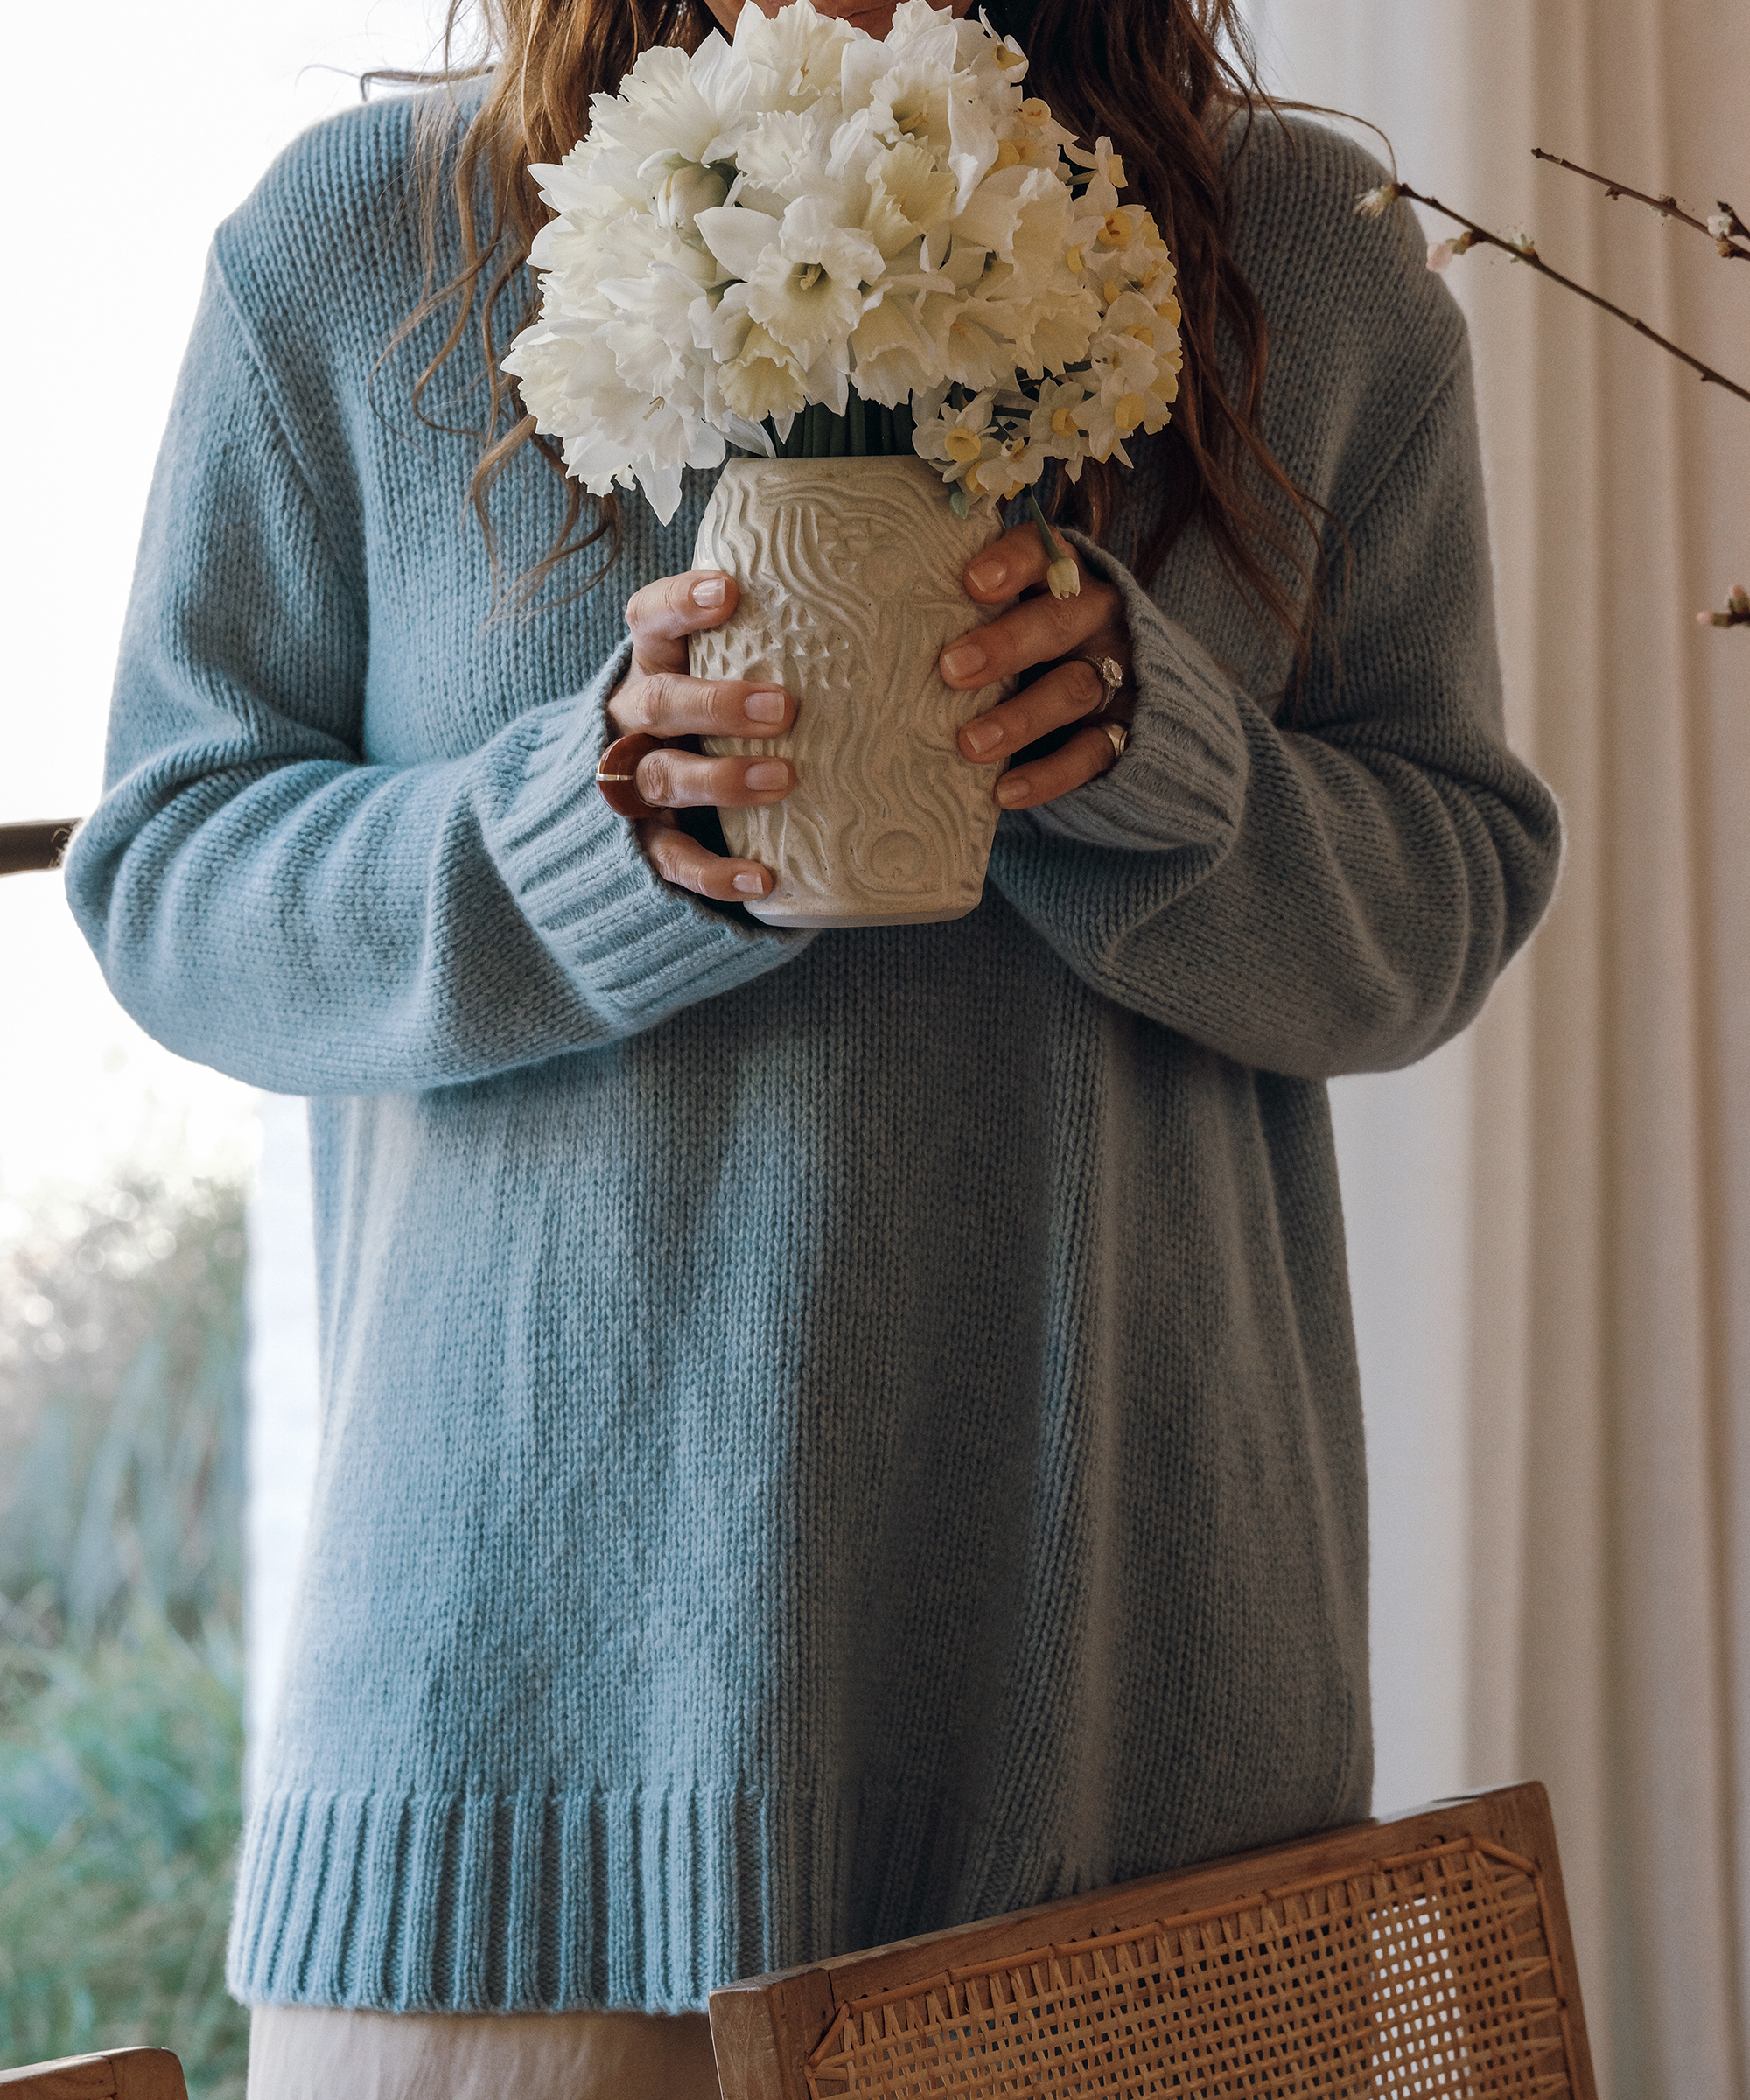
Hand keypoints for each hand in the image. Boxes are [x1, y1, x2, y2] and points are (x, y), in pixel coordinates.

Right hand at [606, 570, 796, 902]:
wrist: (665, 792)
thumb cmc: (729, 711)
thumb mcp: (737, 669)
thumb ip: (777, 646)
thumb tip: (894, 618)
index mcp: (657, 662)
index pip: (649, 619)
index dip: (680, 603)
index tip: (729, 592)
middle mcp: (636, 717)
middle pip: (658, 702)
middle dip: (716, 704)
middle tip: (782, 708)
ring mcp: (638, 779)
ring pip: (661, 777)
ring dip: (721, 780)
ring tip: (783, 780)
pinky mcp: (647, 841)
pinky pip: (673, 859)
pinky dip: (715, 872)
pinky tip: (763, 878)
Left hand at [939, 526, 1131, 808]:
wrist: (1122, 694)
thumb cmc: (1029, 646)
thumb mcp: (1011, 617)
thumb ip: (968, 613)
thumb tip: (877, 627)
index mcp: (1063, 577)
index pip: (1044, 554)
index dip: (1012, 564)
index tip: (970, 583)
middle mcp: (1095, 618)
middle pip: (1058, 621)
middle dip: (1006, 644)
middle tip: (950, 669)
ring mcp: (1115, 674)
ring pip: (1074, 689)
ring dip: (1020, 717)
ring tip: (969, 744)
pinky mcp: (1123, 730)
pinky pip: (1090, 753)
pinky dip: (1047, 774)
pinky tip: (1004, 791)